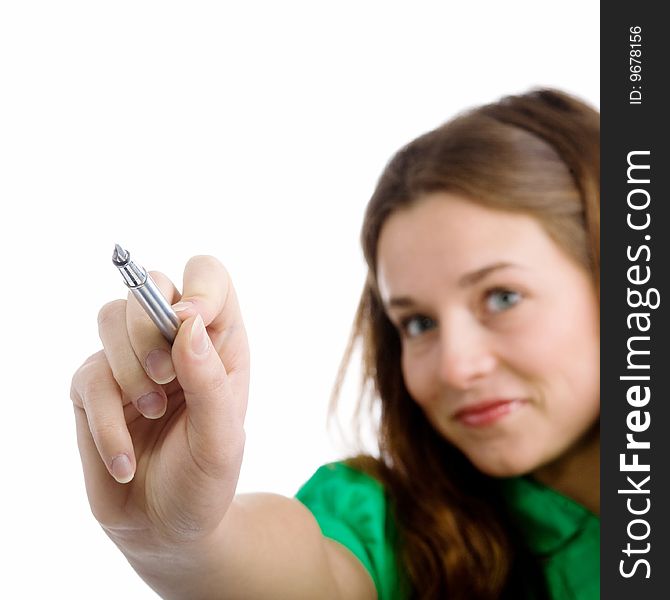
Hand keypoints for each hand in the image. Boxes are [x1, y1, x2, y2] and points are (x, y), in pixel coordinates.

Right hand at [71, 256, 248, 548]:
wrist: (165, 526)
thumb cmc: (204, 478)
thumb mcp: (222, 438)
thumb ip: (209, 379)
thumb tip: (186, 320)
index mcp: (218, 342)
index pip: (207, 275)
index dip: (199, 287)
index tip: (189, 323)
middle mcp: (174, 342)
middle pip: (150, 285)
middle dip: (150, 331)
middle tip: (165, 383)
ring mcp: (131, 361)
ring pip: (110, 317)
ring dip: (129, 370)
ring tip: (152, 414)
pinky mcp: (94, 389)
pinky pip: (87, 376)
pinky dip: (106, 422)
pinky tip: (127, 459)